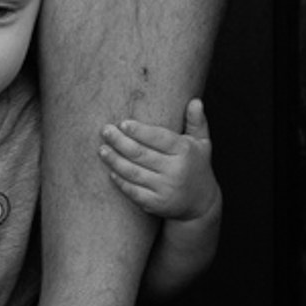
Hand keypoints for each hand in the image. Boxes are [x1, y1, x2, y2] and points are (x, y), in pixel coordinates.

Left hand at [99, 99, 217, 221]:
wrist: (202, 203)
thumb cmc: (197, 166)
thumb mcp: (202, 143)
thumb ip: (196, 121)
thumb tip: (195, 101)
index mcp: (185, 152)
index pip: (159, 138)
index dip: (139, 131)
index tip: (123, 123)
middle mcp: (175, 170)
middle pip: (141, 154)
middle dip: (120, 142)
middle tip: (105, 131)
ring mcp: (165, 189)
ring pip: (134, 172)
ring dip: (115, 161)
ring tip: (102, 150)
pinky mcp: (157, 204)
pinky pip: (134, 192)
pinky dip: (121, 182)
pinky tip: (111, 172)